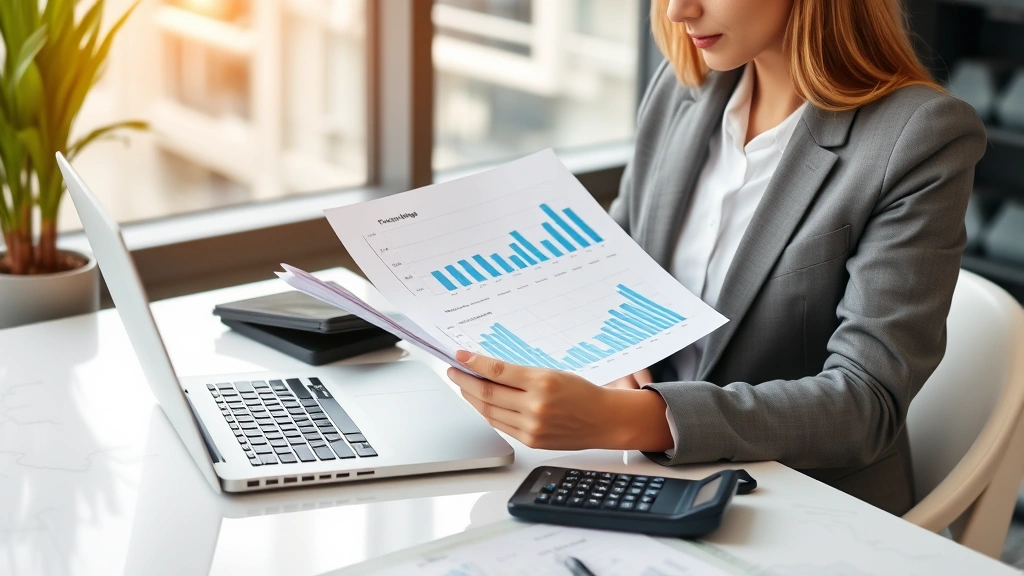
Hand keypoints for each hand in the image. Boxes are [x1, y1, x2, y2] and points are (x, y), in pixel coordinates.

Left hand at [446, 350, 673, 451]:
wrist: (603, 420)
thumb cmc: (582, 393)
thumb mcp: (554, 373)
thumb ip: (522, 375)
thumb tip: (490, 370)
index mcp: (543, 382)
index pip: (498, 372)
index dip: (475, 363)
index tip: (461, 356)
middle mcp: (536, 406)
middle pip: (488, 393)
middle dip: (465, 381)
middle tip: (454, 371)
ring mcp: (532, 426)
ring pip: (489, 411)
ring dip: (472, 398)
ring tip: (463, 386)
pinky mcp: (531, 441)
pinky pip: (500, 425)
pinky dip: (487, 413)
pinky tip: (481, 403)